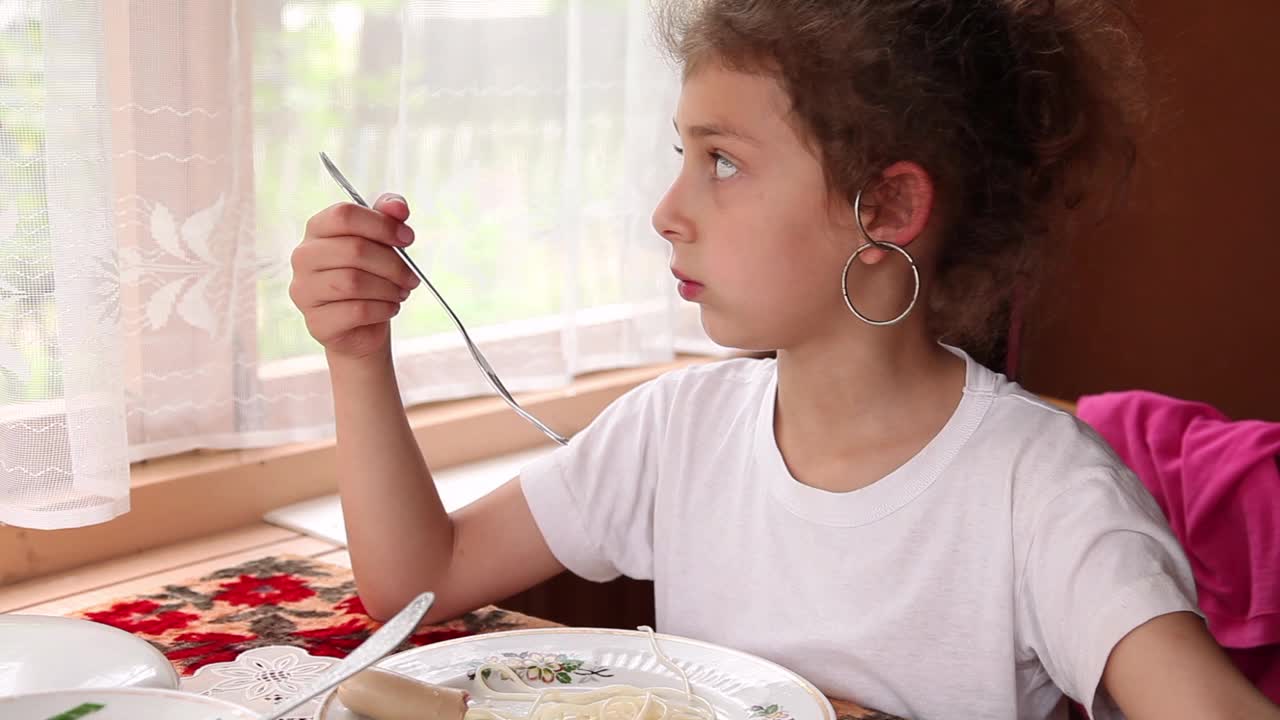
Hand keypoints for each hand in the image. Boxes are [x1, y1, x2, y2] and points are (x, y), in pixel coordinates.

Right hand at [290, 194, 419, 360]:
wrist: (362, 326)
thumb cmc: (371, 277)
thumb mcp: (381, 243)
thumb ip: (387, 218)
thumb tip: (398, 207)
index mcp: (317, 230)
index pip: (344, 215)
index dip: (382, 224)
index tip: (408, 238)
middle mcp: (304, 257)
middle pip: (354, 249)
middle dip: (393, 263)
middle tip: (411, 276)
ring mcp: (305, 291)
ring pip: (354, 282)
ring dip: (388, 288)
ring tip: (401, 293)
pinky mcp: (317, 322)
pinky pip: (356, 311)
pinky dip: (382, 309)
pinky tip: (390, 308)